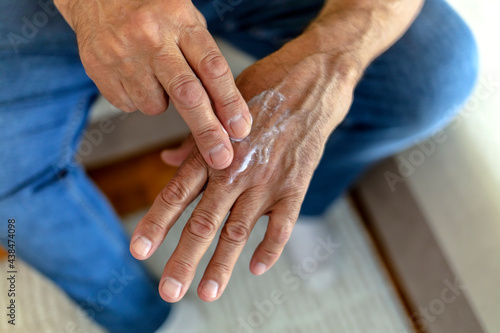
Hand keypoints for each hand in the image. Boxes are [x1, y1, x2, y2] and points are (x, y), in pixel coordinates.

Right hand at [54, 0, 251, 168]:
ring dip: (164, 103)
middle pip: (187, 95)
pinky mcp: (100, 71)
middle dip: (207, 131)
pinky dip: (139, 98)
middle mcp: (152, 38)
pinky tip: (135, 75)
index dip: (230, 102)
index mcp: (180, 22)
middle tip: (221, 158)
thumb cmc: (153, 10)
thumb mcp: (185, 20)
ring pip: (156, 106)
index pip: (212, 69)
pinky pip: (130, 104)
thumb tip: (227, 110)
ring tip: (157, 75)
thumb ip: (204, 59)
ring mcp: (123, 55)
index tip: (241, 129)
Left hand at [130, 28, 360, 301]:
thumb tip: (166, 159)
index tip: (138, 250)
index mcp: (213, 153)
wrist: (310, 80)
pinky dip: (270, 248)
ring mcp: (266, 181)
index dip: (156, 224)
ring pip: (240, 231)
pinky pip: (283, 225)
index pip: (176, 194)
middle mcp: (235, 171)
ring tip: (207, 293)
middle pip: (204, 223)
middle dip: (184, 260)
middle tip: (168, 292)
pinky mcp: (295, 185)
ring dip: (222, 265)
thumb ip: (193, 142)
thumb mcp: (220, 108)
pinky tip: (258, 269)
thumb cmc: (261, 91)